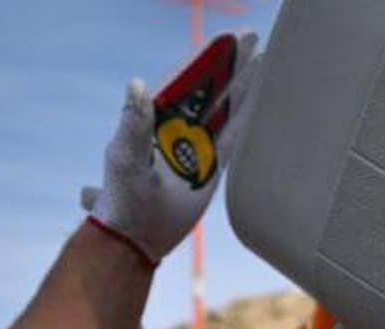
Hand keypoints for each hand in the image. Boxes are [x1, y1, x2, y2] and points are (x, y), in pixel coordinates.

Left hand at [83, 33, 261, 265]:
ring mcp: (196, 146)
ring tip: (261, 59)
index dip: (205, 59)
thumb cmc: (123, 195)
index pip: (185, 80)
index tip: (225, 40)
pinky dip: (244, 118)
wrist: (136, 234)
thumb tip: (137, 84)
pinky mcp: (210, 167)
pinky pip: (232, 137)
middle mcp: (178, 126)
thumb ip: (134, 121)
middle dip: (229, 63)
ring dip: (242, 85)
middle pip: (209, 87)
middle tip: (251, 38)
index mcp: (156, 118)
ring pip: (224, 107)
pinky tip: (259, 101)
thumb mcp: (124, 155)